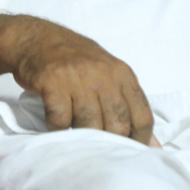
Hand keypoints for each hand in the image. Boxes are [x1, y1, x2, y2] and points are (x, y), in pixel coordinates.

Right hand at [11, 18, 153, 145]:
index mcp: (122, 73)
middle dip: (108, 142)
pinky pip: (60, 121)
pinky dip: (57, 128)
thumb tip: (152, 145)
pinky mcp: (53, 83)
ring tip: (74, 128)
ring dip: (81, 135)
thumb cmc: (76, 59)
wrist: (36, 38)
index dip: (139, 141)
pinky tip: (55, 120)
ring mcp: (78, 78)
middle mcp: (103, 75)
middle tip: (96, 144)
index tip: (128, 151)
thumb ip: (129, 105)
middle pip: (118, 126)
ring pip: (90, 127)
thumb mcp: (109, 75)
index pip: (142, 117)